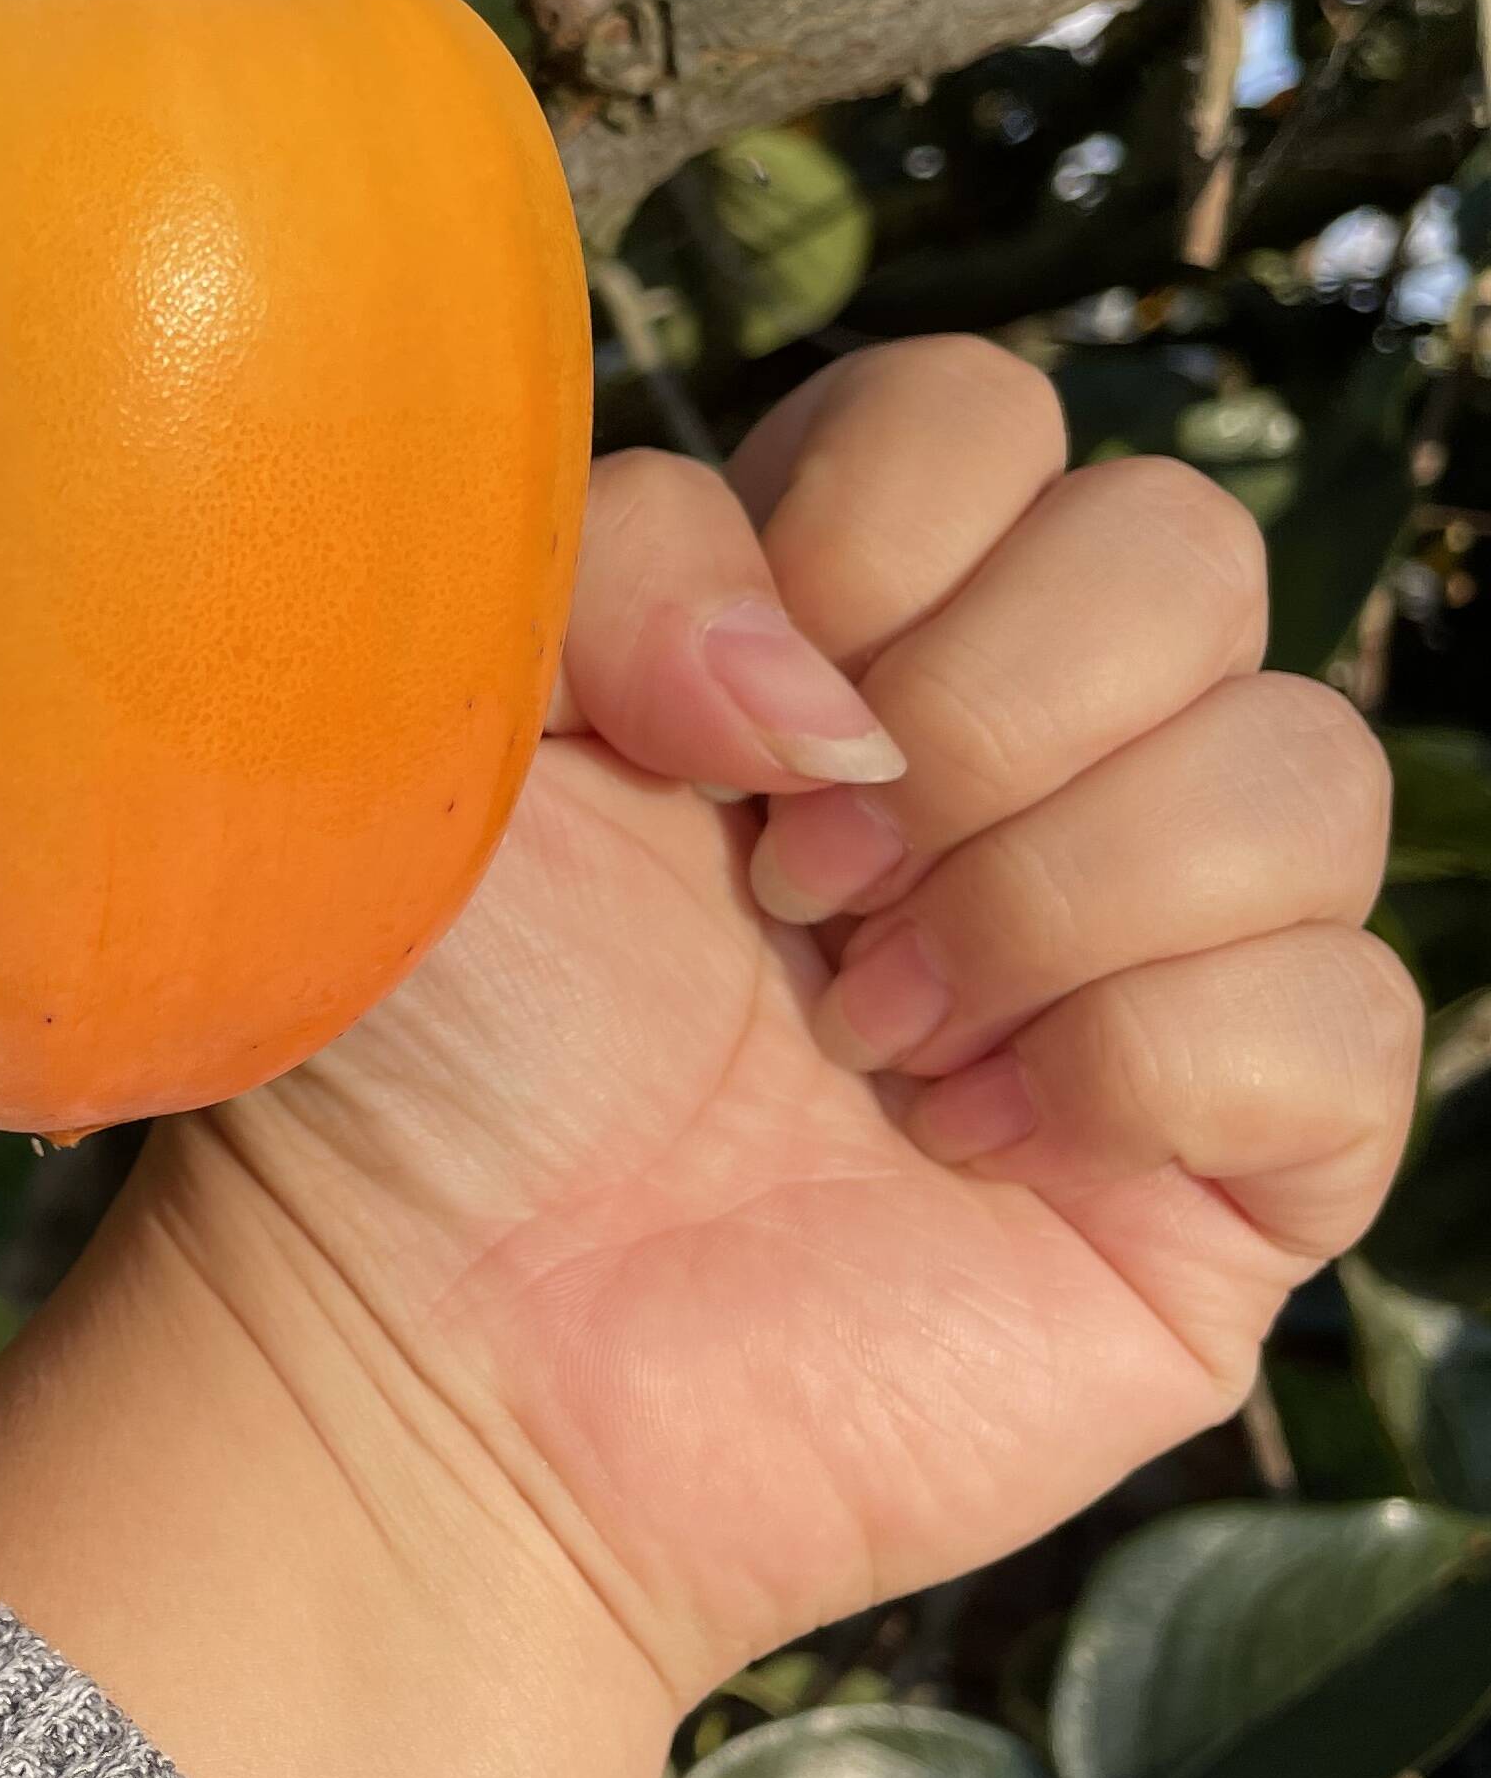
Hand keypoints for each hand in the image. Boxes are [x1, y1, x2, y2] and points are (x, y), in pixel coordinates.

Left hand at [0, 334, 1419, 1777]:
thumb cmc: (430, 1062)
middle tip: (795, 894)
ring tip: (872, 1032)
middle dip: (977, 716)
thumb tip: (838, 695)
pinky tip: (979, 1148)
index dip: (876, 530)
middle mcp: (1031, 761)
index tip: (716, 727)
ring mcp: (1161, 956)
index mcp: (848, 627)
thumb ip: (617, 564)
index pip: (992, 414)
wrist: (440, 1364)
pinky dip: (1146, 1070)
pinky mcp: (1246, 1163)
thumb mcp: (454, 735)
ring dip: (1055, 898)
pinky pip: (1347, 1017)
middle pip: (1182, 547)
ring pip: (1307, 765)